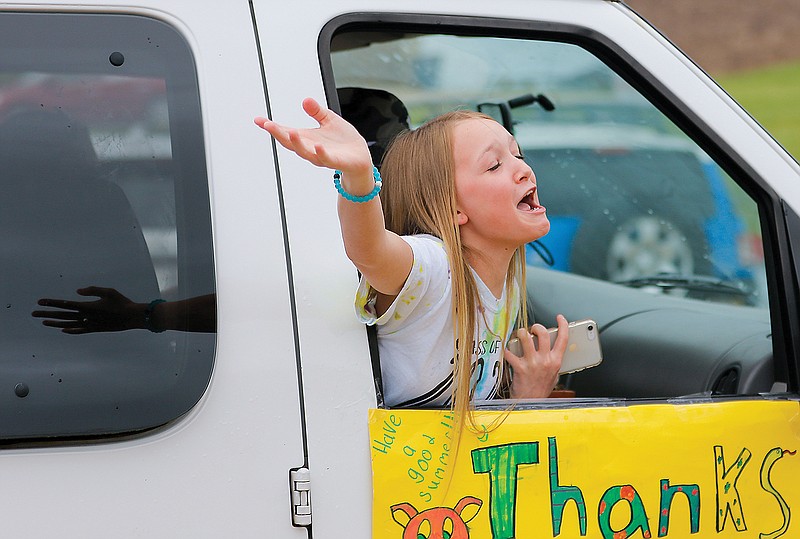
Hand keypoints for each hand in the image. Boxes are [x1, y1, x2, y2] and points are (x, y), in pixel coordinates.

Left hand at [32, 286, 141, 333]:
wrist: (132, 317)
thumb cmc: (122, 302)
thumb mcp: (109, 291)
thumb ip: (92, 290)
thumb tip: (77, 291)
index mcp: (88, 306)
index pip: (65, 304)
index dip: (52, 303)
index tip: (40, 301)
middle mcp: (86, 317)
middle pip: (62, 316)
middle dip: (47, 314)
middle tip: (33, 313)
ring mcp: (90, 325)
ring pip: (68, 324)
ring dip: (54, 323)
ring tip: (43, 322)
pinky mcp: (95, 329)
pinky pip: (79, 331)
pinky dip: (70, 330)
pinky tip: (63, 330)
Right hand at [254, 97, 372, 176]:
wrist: (361, 158)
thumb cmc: (344, 141)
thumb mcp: (330, 120)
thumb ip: (317, 111)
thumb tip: (305, 100)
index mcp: (307, 138)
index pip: (285, 132)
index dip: (272, 127)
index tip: (258, 120)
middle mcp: (310, 148)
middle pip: (290, 143)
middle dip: (278, 134)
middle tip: (268, 125)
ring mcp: (321, 156)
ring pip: (305, 152)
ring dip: (297, 143)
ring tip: (291, 132)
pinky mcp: (335, 161)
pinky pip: (325, 159)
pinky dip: (320, 153)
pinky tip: (317, 145)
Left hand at [504, 314, 568, 398]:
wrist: (531, 403)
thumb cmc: (541, 389)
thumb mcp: (554, 374)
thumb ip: (553, 360)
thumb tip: (553, 347)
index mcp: (556, 361)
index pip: (563, 339)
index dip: (563, 325)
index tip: (560, 317)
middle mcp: (545, 361)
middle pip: (543, 333)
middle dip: (537, 326)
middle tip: (533, 329)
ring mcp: (532, 363)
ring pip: (525, 338)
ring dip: (521, 333)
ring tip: (520, 336)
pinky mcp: (519, 368)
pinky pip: (510, 352)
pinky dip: (506, 350)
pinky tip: (507, 351)